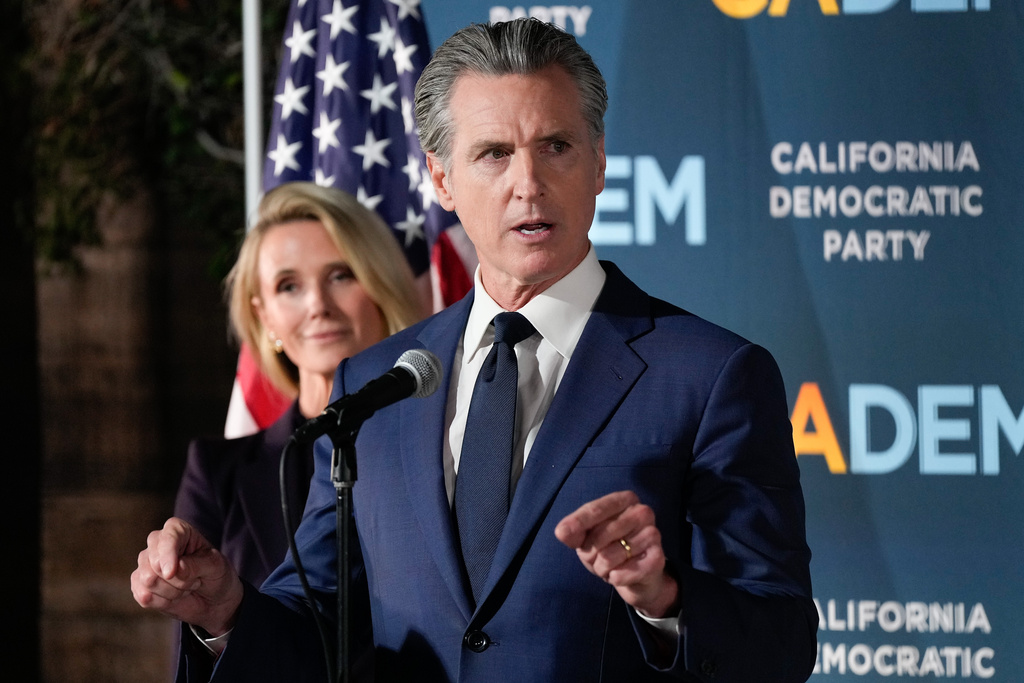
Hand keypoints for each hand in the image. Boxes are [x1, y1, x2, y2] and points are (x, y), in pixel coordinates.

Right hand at [130, 517, 243, 635]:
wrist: (213, 600)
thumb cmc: (215, 576)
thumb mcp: (215, 567)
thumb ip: (196, 565)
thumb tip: (174, 569)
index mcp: (178, 530)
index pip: (168, 536)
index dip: (167, 554)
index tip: (171, 572)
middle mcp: (157, 543)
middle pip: (153, 562)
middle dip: (177, 580)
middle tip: (194, 580)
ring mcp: (146, 564)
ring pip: (148, 580)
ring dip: (172, 592)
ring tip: (185, 588)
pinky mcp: (139, 584)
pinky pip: (143, 596)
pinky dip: (162, 602)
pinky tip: (173, 598)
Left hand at [554, 490, 678, 618]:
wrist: (638, 577)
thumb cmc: (610, 549)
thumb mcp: (587, 538)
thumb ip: (574, 532)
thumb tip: (562, 532)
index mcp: (625, 499)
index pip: (596, 509)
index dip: (578, 522)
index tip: (562, 533)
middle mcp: (642, 512)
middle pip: (600, 534)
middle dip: (590, 553)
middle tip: (597, 558)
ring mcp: (653, 534)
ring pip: (608, 556)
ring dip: (601, 568)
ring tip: (610, 567)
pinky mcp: (657, 559)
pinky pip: (621, 573)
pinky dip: (614, 578)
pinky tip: (621, 575)